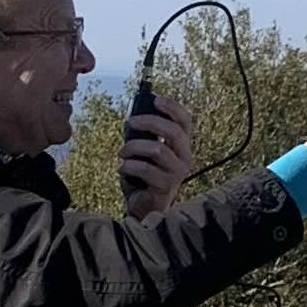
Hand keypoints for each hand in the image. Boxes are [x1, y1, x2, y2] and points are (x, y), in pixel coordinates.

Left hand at [120, 98, 194, 214]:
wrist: (144, 207)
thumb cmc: (144, 177)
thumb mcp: (145, 152)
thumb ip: (145, 136)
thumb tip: (133, 119)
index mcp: (182, 146)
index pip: (185, 120)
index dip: (172, 107)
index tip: (155, 99)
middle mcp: (185, 157)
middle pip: (173, 131)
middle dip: (149, 122)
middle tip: (130, 122)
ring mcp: (177, 173)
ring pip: (157, 150)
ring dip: (134, 147)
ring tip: (122, 153)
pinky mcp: (166, 186)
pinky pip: (146, 169)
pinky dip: (129, 166)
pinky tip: (122, 168)